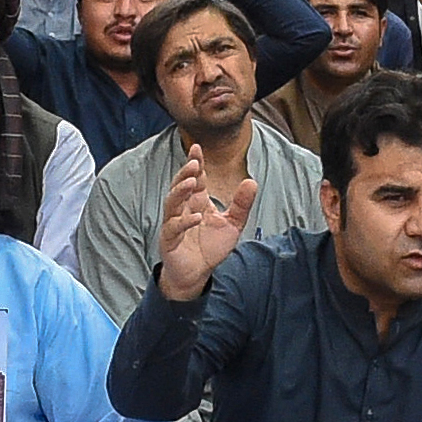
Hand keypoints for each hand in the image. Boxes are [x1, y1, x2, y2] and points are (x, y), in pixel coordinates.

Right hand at [154, 147, 253, 296]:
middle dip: (185, 173)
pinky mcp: (170, 241)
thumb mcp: (232, 224)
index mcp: (197, 202)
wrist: (197, 274)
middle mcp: (183, 209)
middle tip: (194, 163)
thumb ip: (241, 205)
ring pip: (171, 203)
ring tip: (192, 182)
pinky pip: (173, 228)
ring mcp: (174, 224)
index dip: (195, 163)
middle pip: (180, 186)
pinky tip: (194, 216)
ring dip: (180, 191)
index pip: (195, 178)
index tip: (197, 147)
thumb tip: (252, 181)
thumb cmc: (210, 247)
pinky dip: (183, 221)